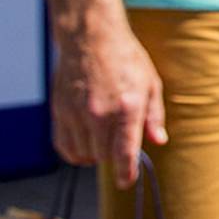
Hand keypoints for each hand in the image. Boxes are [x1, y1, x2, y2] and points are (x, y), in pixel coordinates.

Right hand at [51, 25, 165, 188]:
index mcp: (126, 108)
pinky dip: (73, 150)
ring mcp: (76, 113)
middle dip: (112, 157)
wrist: (91, 37)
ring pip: (82, 154)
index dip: (125, 173)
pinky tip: (83, 142)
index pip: (124, 153)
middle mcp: (99, 114)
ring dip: (92, 154)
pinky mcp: (59, 110)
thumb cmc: (125, 59)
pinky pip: (62, 145)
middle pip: (103, 156)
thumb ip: (154, 116)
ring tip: (101, 142)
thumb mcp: (151, 84)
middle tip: (118, 144)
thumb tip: (158, 141)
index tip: (125, 182)